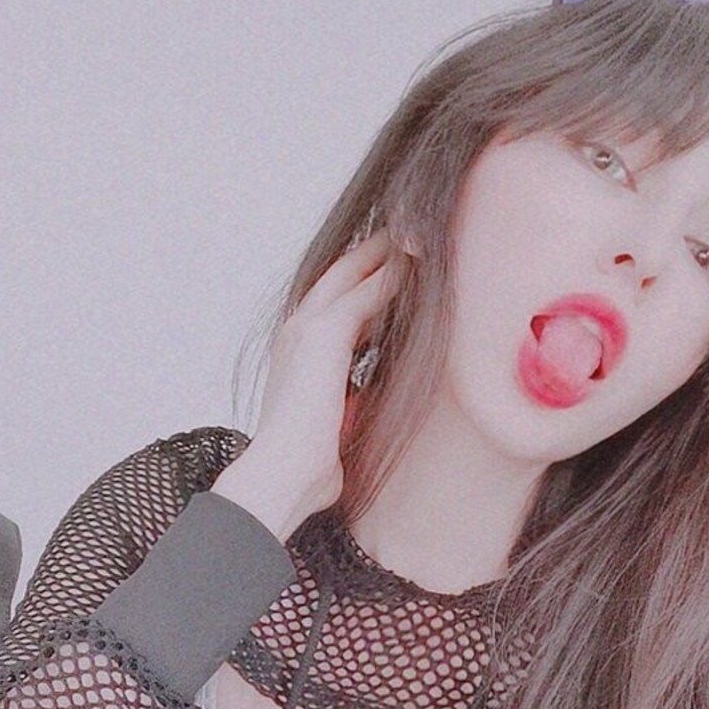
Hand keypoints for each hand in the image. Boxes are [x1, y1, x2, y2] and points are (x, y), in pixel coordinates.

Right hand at [212, 227, 408, 540]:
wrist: (283, 475)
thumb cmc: (309, 468)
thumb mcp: (339, 424)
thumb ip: (353, 404)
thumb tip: (370, 409)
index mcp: (299, 354)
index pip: (335, 305)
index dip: (364, 284)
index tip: (397, 272)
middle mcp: (298, 331)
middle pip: (342, 276)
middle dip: (374, 254)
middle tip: (410, 233)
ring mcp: (307, 326)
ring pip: (356, 273)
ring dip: (389, 253)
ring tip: (424, 235)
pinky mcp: (325, 331)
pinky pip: (370, 289)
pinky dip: (397, 273)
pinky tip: (425, 258)